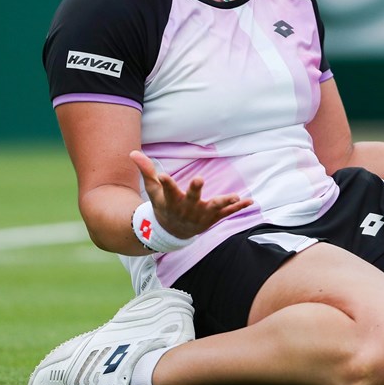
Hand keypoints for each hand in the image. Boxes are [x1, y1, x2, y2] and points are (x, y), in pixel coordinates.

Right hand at [130, 150, 252, 238]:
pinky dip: (238, 208)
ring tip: (233, 196)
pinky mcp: (213, 218)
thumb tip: (133, 152)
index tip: (162, 175)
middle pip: (191, 199)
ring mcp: (201, 215)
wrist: (172, 232)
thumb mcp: (153, 191)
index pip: (167, 189)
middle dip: (195, 190)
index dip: (165, 182)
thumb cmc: (163, 206)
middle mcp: (187, 209)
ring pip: (213, 208)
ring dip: (223, 202)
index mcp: (171, 201)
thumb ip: (146, 171)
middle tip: (198, 179)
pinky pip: (227, 213)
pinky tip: (250, 201)